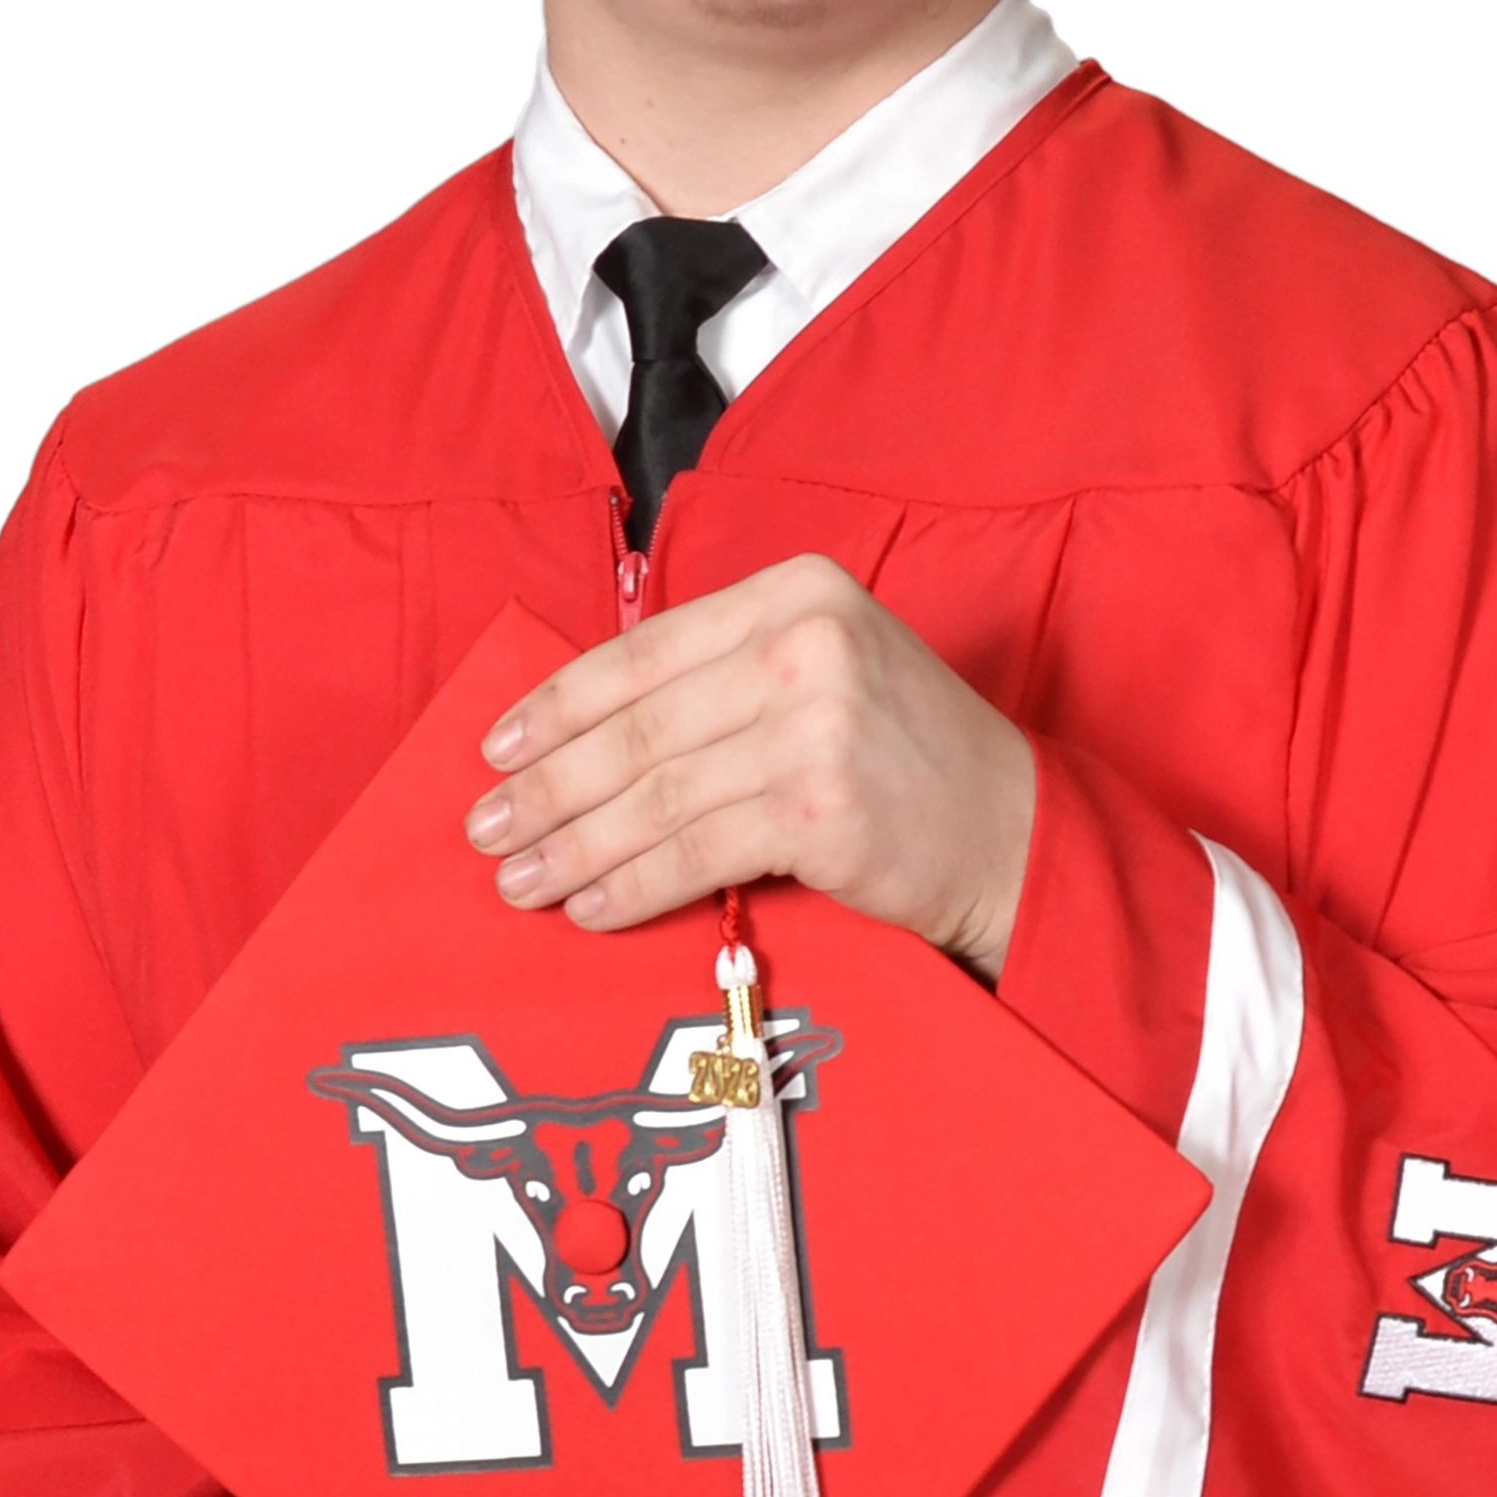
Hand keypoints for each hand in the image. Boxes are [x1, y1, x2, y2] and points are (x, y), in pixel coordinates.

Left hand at [464, 554, 1035, 977]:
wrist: (1011, 828)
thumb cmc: (903, 755)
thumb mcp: (822, 669)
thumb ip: (722, 674)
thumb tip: (580, 727)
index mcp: (795, 590)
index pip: (643, 650)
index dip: (558, 704)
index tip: (497, 748)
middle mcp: (805, 642)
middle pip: (639, 725)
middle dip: (548, 784)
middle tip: (485, 827)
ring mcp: (817, 723)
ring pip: (657, 792)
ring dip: (574, 845)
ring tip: (521, 881)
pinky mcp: (823, 807)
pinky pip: (697, 851)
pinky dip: (633, 884)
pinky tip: (593, 907)